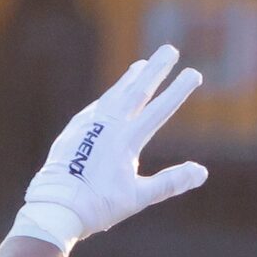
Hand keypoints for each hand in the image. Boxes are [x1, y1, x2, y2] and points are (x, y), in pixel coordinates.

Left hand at [9, 45, 209, 251]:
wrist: (55, 207)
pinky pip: (96, 107)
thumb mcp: (139, 197)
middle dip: (156, 69)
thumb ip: (171, 182)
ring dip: (130, 78)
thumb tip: (202, 171)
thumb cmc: (98, 206)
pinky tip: (112, 96)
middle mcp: (107, 126)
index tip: (194, 72)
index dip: (178, 91)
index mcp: (126, 141)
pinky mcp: (74, 130)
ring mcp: (88, 125)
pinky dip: (109, 97)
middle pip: (136, 90)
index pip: (158, 110)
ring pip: (114, 94)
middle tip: (170, 49)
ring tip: (141, 64)